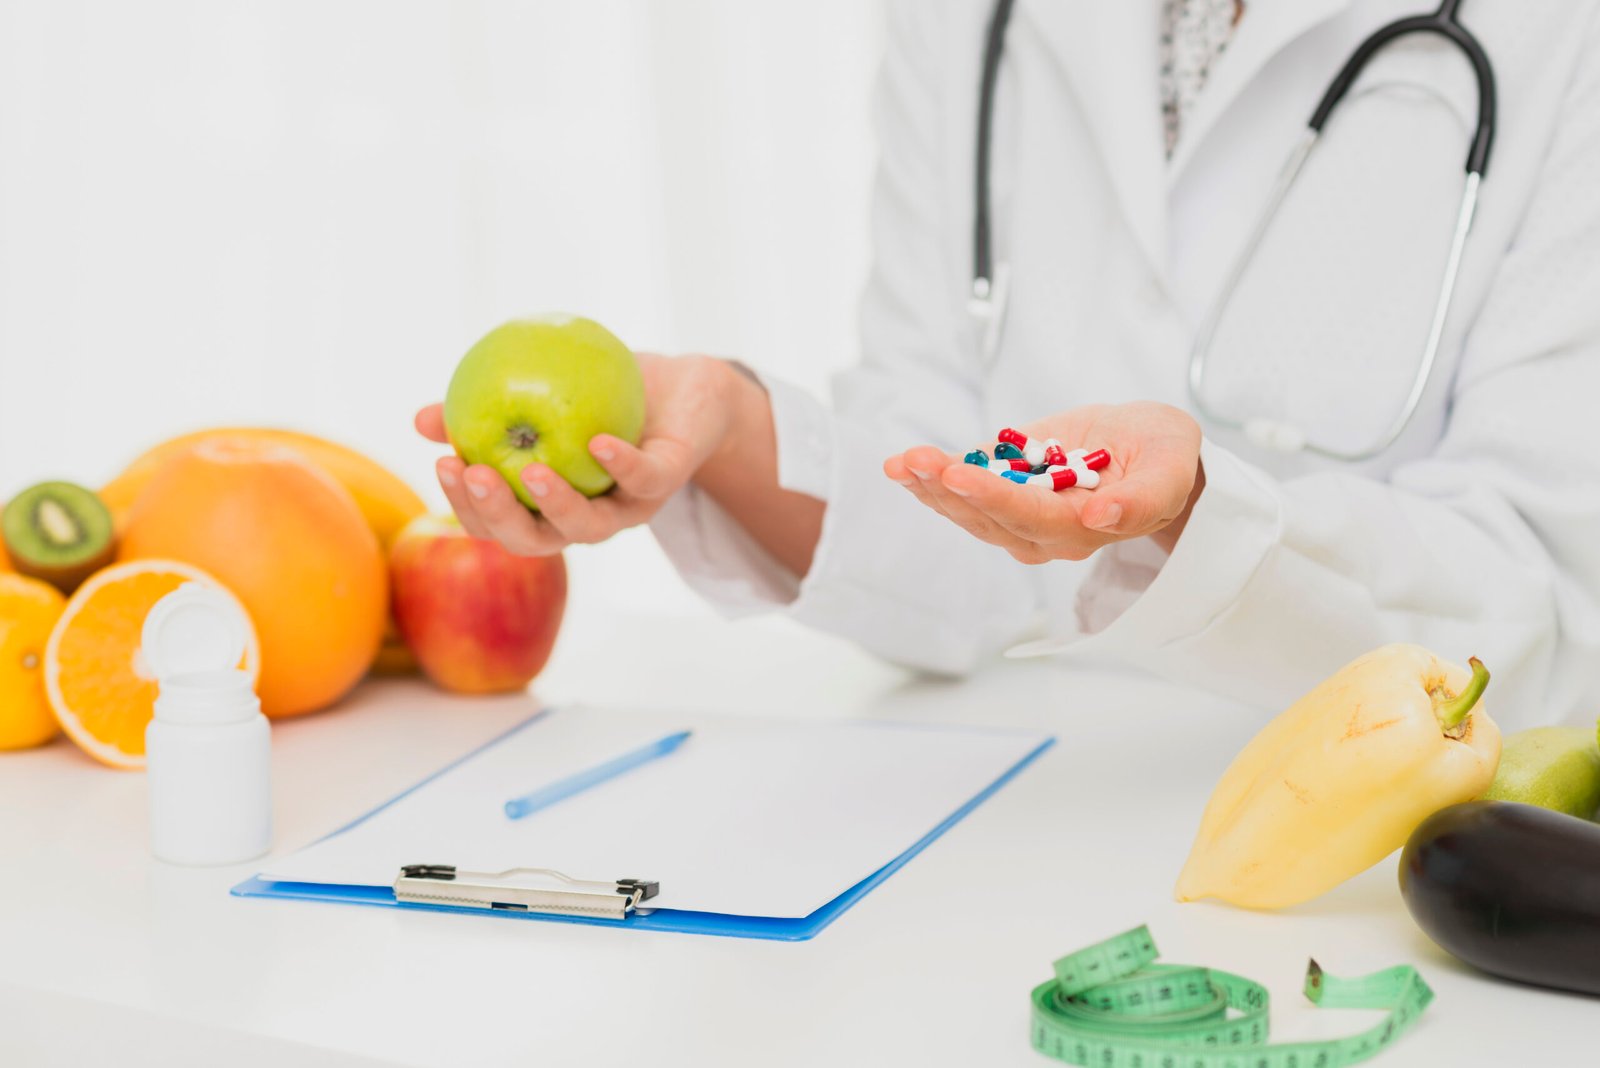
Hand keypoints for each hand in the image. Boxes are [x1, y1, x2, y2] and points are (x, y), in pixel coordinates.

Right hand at [416, 354, 739, 554]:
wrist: (684, 389)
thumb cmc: (602, 396)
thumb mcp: (539, 394)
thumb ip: (483, 409)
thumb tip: (420, 420)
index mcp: (549, 505)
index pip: (498, 524)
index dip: (468, 507)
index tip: (443, 464)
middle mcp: (586, 517)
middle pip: (536, 541)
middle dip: (500, 517)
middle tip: (473, 476)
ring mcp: (628, 506)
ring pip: (590, 527)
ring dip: (558, 504)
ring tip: (532, 471)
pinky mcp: (668, 480)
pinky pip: (644, 479)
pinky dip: (621, 464)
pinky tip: (597, 442)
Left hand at [882, 401, 1203, 563]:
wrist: (1150, 449)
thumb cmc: (1165, 458)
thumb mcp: (1171, 469)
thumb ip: (1144, 500)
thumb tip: (1102, 517)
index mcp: (1083, 529)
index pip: (1031, 518)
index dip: (994, 498)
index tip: (960, 474)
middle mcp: (1043, 530)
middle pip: (988, 517)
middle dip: (948, 489)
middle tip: (916, 462)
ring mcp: (1018, 511)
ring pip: (967, 508)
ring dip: (931, 485)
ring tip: (903, 463)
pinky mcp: (1004, 487)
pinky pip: (963, 488)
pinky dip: (931, 477)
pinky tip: (904, 466)